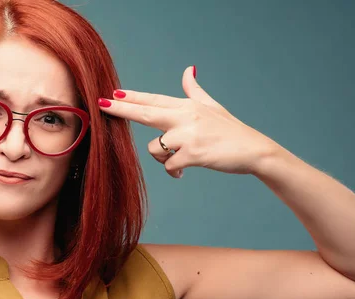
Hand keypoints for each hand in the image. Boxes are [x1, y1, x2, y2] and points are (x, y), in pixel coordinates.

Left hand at [98, 66, 280, 177]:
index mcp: (188, 106)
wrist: (254, 150)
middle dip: (121, 109)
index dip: (131, 98)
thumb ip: (194, 90)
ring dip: (162, 158)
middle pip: (146, 113)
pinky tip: (182, 172)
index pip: (154, 100)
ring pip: (156, 147)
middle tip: (100, 105)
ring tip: (176, 162)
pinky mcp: (194, 154)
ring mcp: (190, 136)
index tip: (112, 94)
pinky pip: (170, 165)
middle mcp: (186, 117)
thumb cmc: (231, 130)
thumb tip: (188, 70)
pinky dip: (173, 171)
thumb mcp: (212, 106)